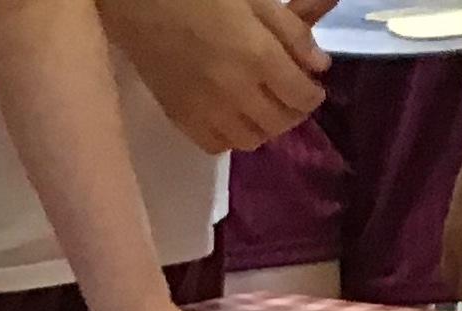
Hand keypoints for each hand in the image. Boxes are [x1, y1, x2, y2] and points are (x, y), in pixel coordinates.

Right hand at [100, 0, 328, 151]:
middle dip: (293, 112)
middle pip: (279, 124)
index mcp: (258, 56)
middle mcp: (235, 92)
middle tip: (291, 96)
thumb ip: (292, 32)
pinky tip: (232, 117)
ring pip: (251, 140)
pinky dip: (232, 136)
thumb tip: (319, 66)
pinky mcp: (181, 119)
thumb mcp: (257, 1)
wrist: (142, 6)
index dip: (313, 95)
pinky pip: (217, 145)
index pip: (301, 96)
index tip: (312, 85)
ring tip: (263, 107)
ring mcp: (206, 111)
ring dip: (265, 127)